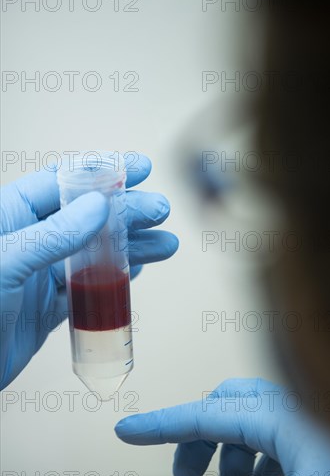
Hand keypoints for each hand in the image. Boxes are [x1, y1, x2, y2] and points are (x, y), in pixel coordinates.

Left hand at [0, 154, 177, 388]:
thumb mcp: (7, 263)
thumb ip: (53, 234)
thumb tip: (98, 206)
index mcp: (10, 216)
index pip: (62, 182)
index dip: (103, 172)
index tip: (139, 167)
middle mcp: (29, 241)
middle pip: (87, 217)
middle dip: (127, 211)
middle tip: (160, 210)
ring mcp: (40, 275)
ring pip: (94, 253)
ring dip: (131, 247)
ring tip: (166, 244)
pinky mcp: (49, 308)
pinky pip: (88, 288)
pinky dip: (115, 278)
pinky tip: (139, 269)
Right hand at [115, 378, 329, 475]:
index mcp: (274, 417)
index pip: (201, 417)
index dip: (159, 425)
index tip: (124, 429)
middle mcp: (283, 408)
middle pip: (221, 409)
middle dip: (196, 441)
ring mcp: (298, 416)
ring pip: (245, 422)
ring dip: (229, 457)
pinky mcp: (311, 431)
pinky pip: (268, 437)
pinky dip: (255, 462)